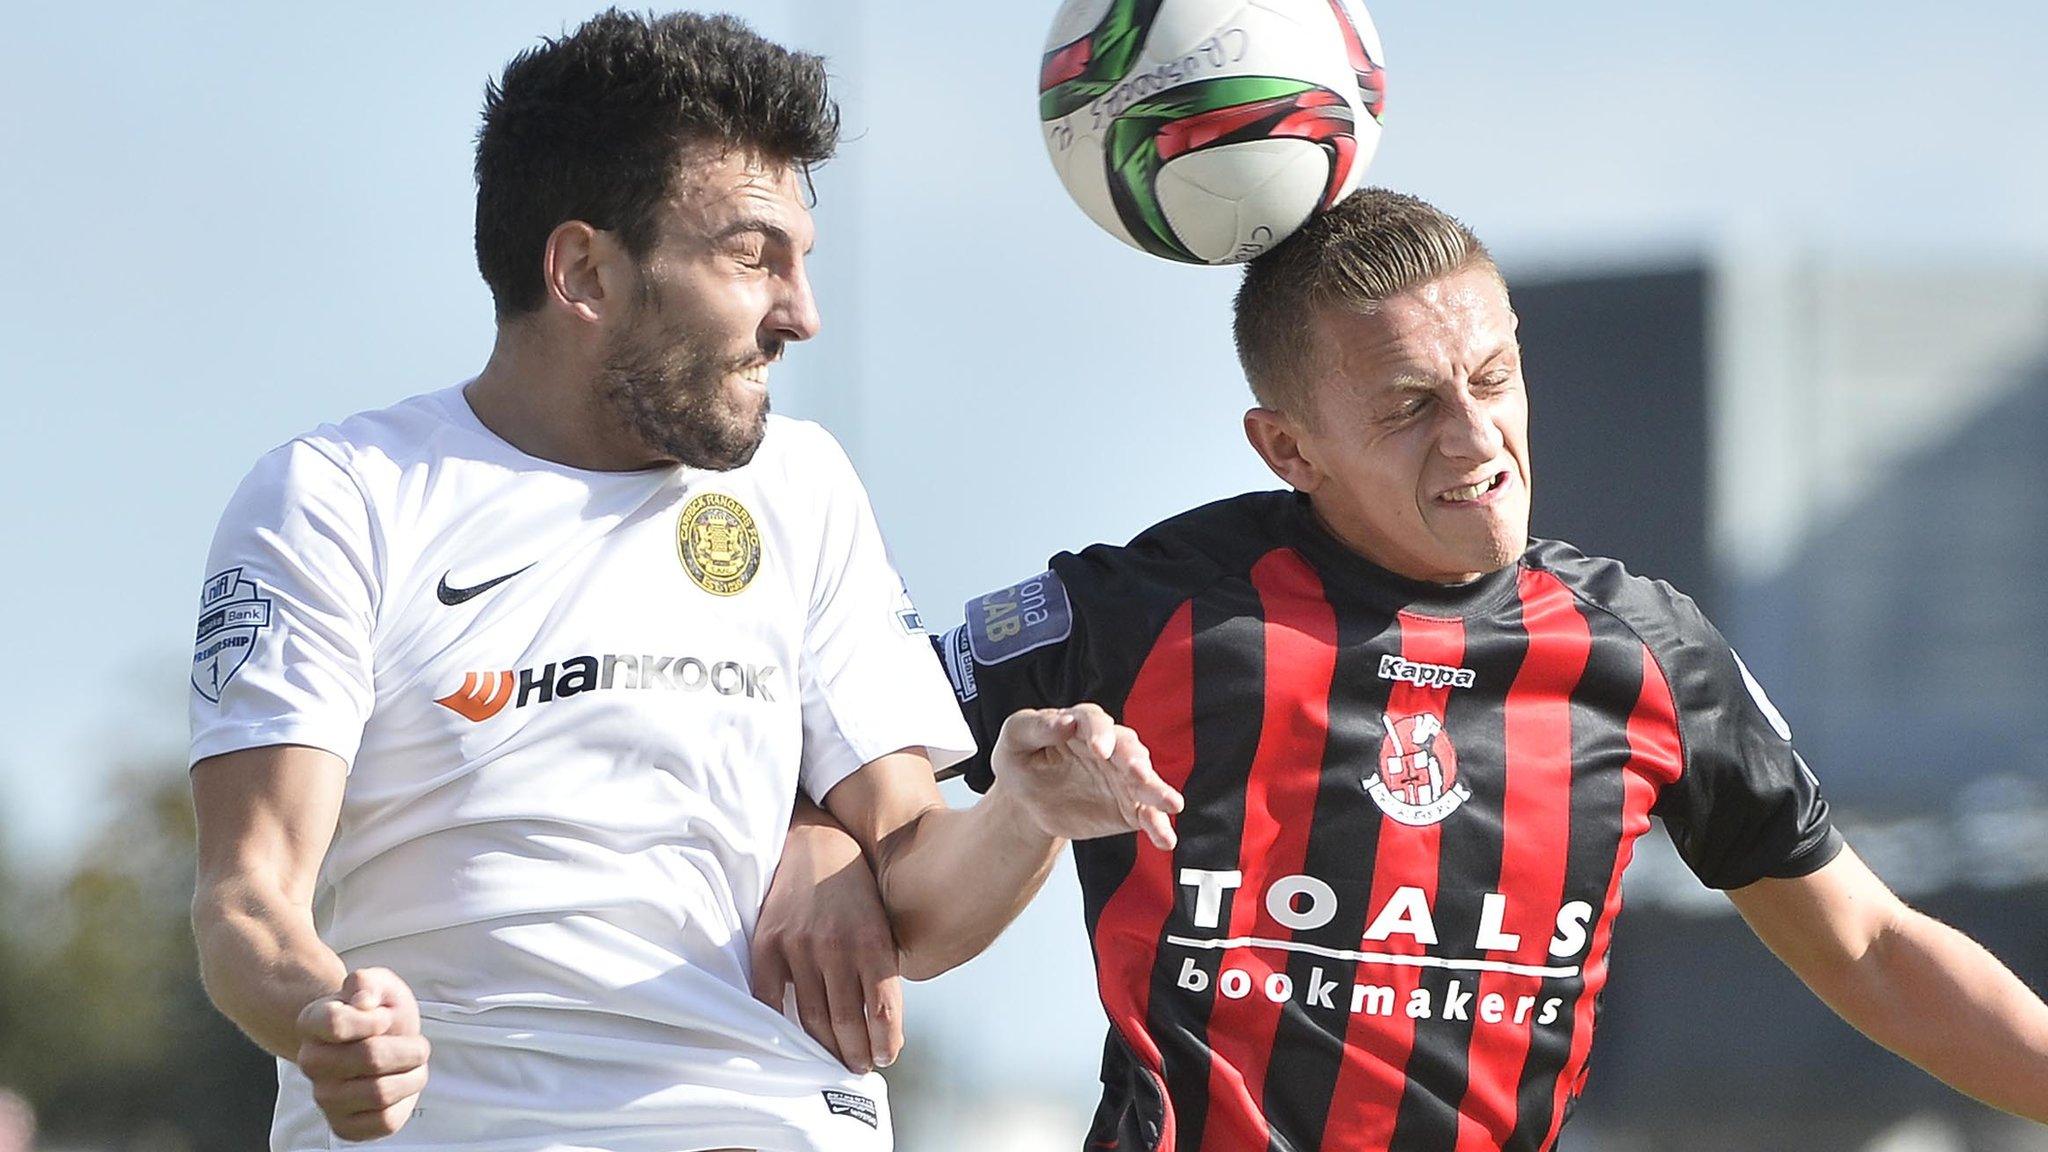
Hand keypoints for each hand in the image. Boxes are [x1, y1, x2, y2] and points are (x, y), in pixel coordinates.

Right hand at [294, 967, 429, 1141]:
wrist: (376, 1042)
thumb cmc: (377, 1012)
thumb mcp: (378, 984)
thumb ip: (369, 983)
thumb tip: (363, 1001)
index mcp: (312, 1022)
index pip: (336, 1023)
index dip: (373, 1020)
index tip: (386, 1018)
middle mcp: (311, 1062)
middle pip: (370, 1058)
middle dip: (409, 1048)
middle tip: (417, 1046)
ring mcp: (324, 1097)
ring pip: (380, 1092)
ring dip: (412, 1076)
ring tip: (414, 1066)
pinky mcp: (343, 1126)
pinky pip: (384, 1121)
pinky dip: (406, 1103)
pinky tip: (401, 1087)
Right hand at [752, 810, 903, 1073]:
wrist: (814, 843)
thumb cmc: (856, 890)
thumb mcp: (881, 923)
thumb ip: (881, 968)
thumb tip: (882, 1025)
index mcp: (872, 942)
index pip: (883, 1010)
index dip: (886, 1042)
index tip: (887, 1058)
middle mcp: (836, 947)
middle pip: (847, 1021)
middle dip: (856, 1053)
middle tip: (860, 1067)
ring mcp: (799, 947)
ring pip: (812, 1017)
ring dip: (825, 1047)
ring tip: (833, 1061)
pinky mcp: (768, 944)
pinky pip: (771, 999)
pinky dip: (781, 1025)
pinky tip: (793, 1039)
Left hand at [992, 704, 1182, 849]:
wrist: (1026, 801)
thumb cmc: (1020, 760)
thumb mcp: (1015, 738)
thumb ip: (1035, 727)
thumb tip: (1064, 722)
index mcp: (1081, 725)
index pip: (1095, 722)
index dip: (1100, 733)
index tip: (1099, 750)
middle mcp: (1110, 748)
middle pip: (1128, 749)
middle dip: (1135, 761)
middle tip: (1138, 773)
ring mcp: (1122, 778)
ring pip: (1145, 782)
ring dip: (1158, 791)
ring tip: (1172, 804)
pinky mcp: (1128, 807)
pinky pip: (1146, 815)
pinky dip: (1158, 826)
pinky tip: (1166, 839)